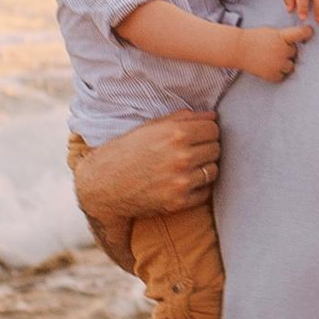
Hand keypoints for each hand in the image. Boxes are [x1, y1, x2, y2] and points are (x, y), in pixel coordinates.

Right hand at [72, 112, 221, 252]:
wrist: (103, 185)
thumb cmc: (126, 152)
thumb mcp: (150, 127)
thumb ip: (182, 118)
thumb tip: (211, 116)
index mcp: (175, 134)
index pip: (213, 129)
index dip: (206, 131)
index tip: (198, 136)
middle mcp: (181, 157)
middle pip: (215, 149)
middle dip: (205, 149)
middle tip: (190, 152)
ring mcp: (181, 181)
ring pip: (213, 171)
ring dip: (203, 168)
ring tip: (186, 167)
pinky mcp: (179, 202)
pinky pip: (205, 192)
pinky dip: (198, 188)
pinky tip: (182, 183)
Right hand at [235, 23, 314, 82]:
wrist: (237, 49)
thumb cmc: (254, 38)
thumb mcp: (271, 32)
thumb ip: (284, 36)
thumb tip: (298, 43)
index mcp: (283, 36)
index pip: (301, 33)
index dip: (307, 32)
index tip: (310, 32)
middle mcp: (283, 50)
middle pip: (295, 53)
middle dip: (287, 52)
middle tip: (273, 50)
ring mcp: (278, 63)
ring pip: (290, 66)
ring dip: (284, 64)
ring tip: (271, 59)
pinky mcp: (273, 74)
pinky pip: (282, 76)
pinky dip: (277, 73)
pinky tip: (268, 66)